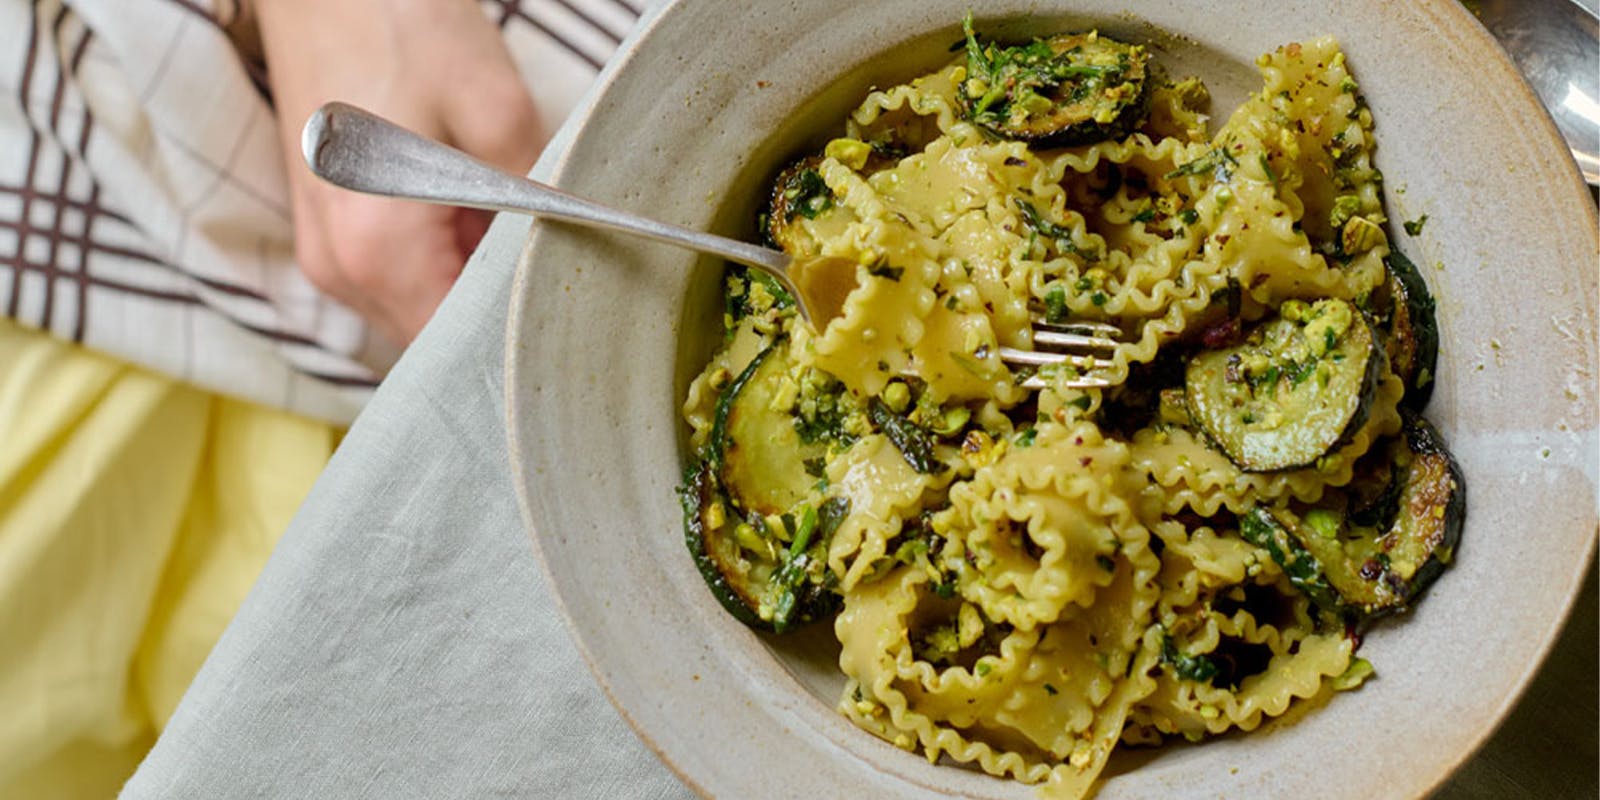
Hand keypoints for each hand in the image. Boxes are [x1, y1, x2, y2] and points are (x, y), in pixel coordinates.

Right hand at [258, 0, 543, 344]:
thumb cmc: (398, 26)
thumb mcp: (494, 108)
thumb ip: (534, 203)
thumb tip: (569, 259)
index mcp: (375, 253)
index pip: (458, 349)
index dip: (517, 333)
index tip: (567, 305)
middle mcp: (340, 272)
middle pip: (439, 335)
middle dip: (495, 302)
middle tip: (545, 247)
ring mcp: (327, 255)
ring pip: (422, 306)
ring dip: (469, 275)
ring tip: (498, 209)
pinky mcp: (330, 231)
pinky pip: (401, 274)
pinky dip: (442, 253)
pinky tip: (466, 201)